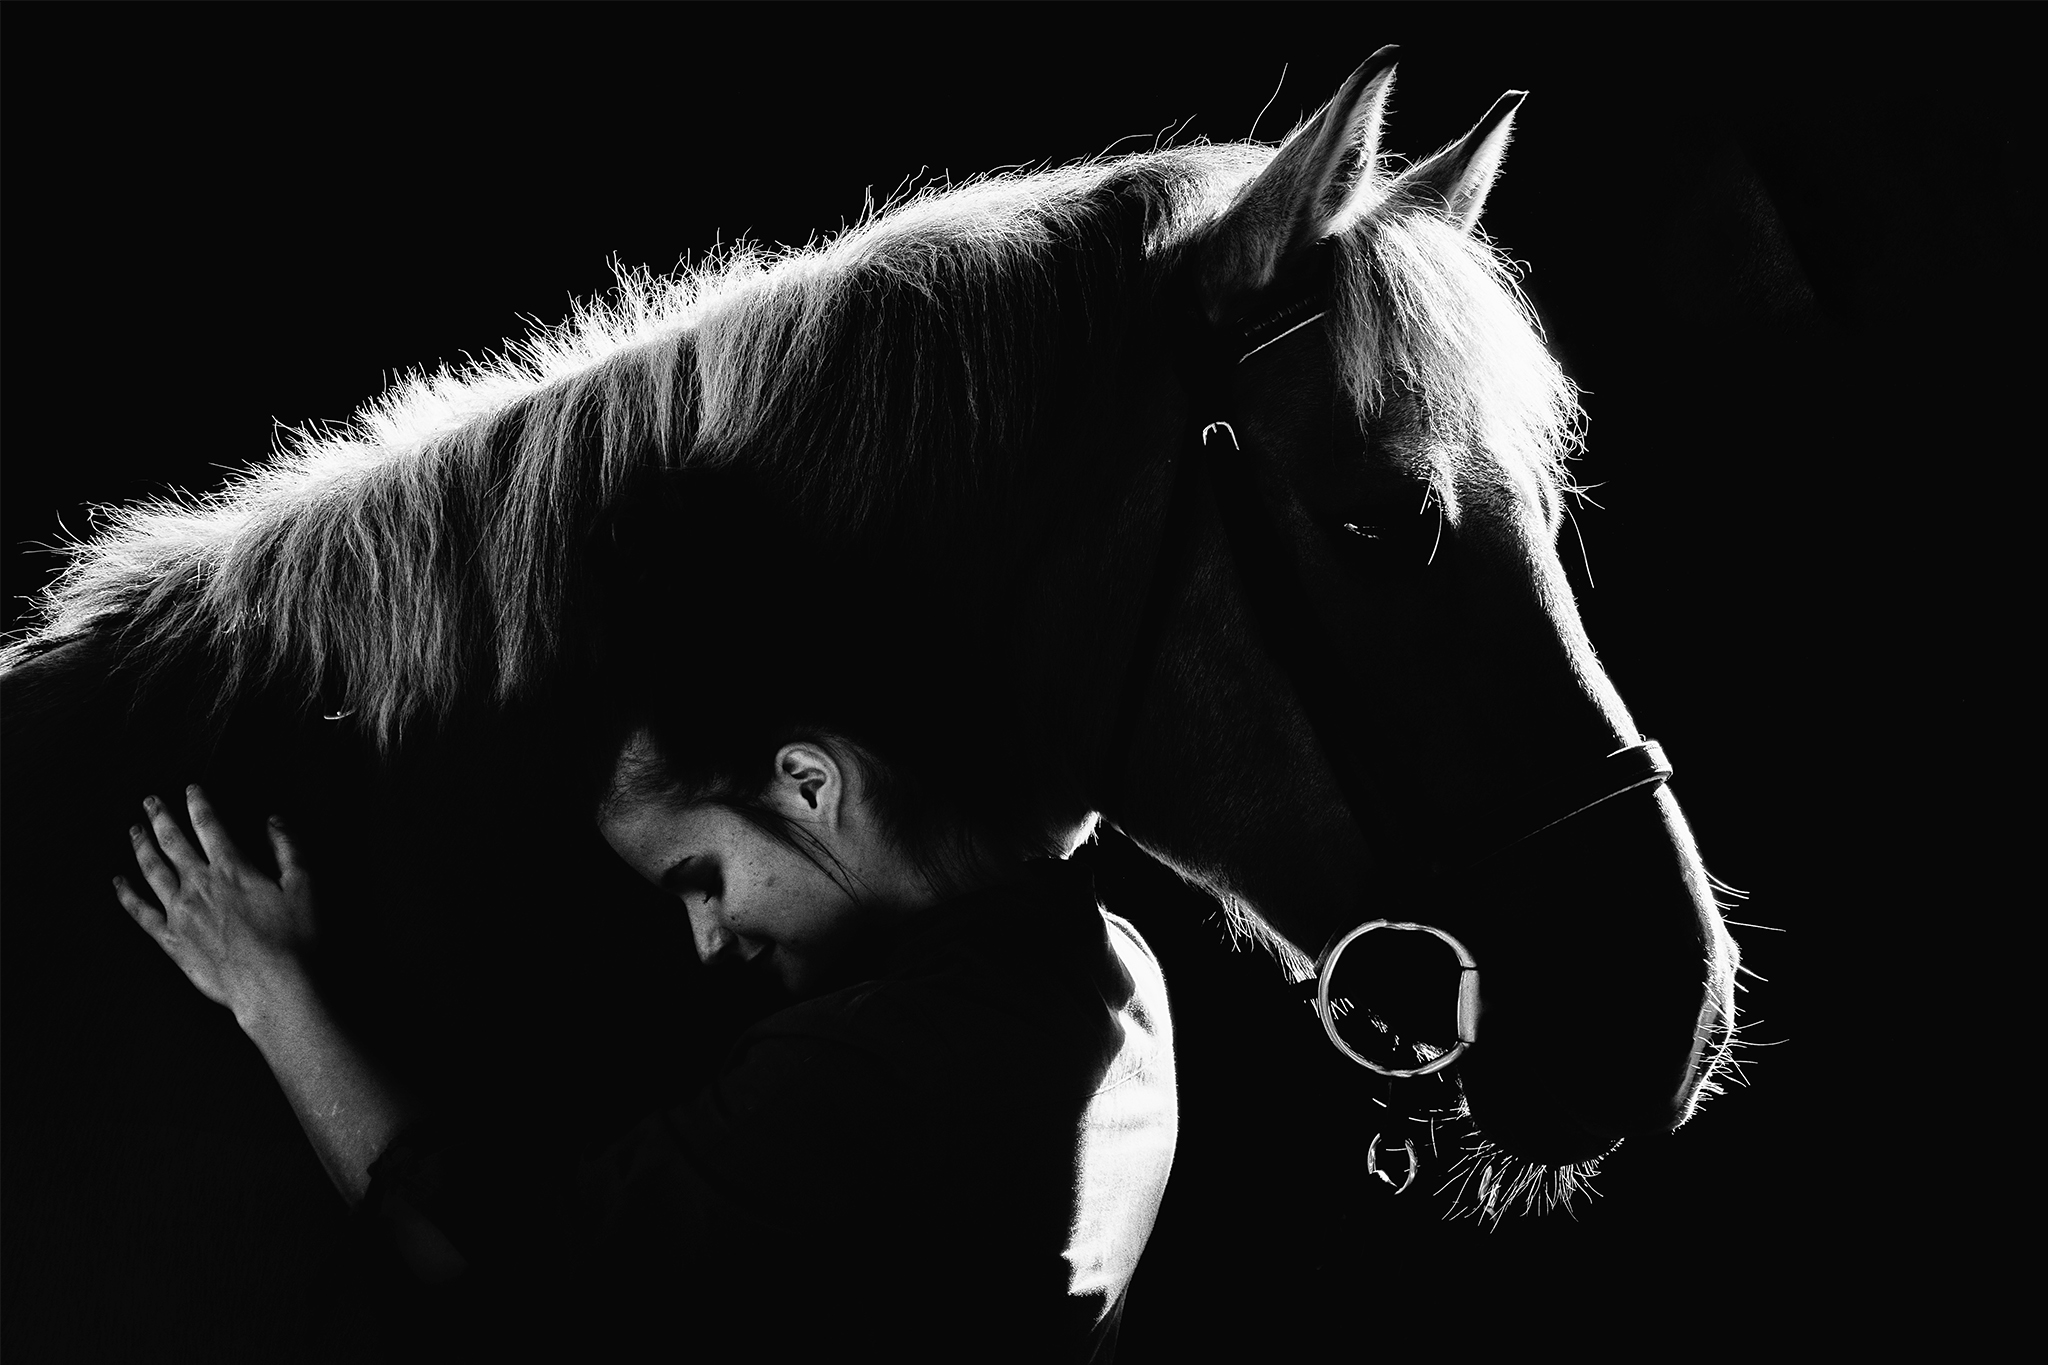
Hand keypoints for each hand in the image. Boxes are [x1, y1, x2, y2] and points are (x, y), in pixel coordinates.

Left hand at [115, 785, 315, 1018]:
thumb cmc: (294, 939)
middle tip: (150, 801)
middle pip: (172, 843)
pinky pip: (141, 913)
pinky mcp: (171, 941)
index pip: (209, 826)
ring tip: (133, 830)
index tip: (190, 789)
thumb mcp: (304, 886)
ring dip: (141, 847)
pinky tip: (118, 883)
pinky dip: (126, 896)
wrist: (272, 987)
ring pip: (152, 871)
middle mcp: (199, 885)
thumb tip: (273, 820)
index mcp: (232, 869)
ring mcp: (180, 913)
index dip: (198, 803)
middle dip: (160, 817)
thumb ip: (288, 849)